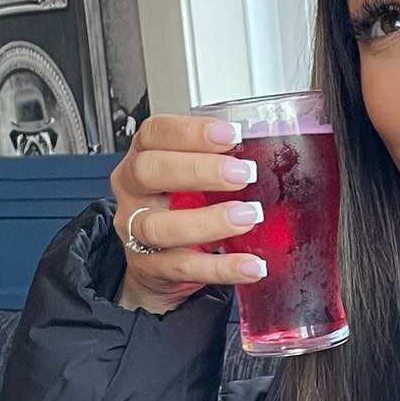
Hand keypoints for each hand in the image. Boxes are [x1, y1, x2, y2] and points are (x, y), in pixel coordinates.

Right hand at [110, 113, 265, 313]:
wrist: (152, 264)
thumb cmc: (175, 210)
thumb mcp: (186, 181)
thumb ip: (214, 165)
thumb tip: (267, 155)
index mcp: (141, 158)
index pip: (155, 134)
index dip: (191, 132)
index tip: (230, 134)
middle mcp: (132, 192)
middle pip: (149, 172)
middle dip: (198, 170)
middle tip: (243, 174)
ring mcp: (135, 232)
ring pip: (160, 226)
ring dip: (209, 222)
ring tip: (248, 217)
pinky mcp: (151, 268)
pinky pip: (185, 268)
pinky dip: (222, 268)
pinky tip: (251, 265)